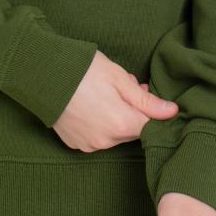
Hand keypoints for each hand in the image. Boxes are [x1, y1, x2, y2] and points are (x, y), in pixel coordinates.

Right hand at [52, 51, 178, 151]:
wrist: (43, 73)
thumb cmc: (83, 70)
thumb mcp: (119, 78)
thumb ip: (146, 100)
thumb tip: (173, 112)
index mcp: (122, 124)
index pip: (151, 126)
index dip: (150, 108)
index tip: (142, 90)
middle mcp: (106, 141)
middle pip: (132, 130)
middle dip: (132, 111)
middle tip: (123, 86)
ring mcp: (89, 145)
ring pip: (114, 135)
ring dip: (115, 118)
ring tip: (103, 93)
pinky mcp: (75, 144)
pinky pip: (96, 137)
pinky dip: (98, 124)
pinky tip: (89, 104)